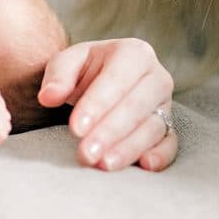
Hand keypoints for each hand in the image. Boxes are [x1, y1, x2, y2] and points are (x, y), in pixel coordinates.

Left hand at [38, 39, 176, 171]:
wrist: (102, 81)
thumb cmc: (84, 71)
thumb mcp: (67, 63)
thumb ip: (57, 76)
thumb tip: (48, 97)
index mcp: (134, 52)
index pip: (116, 80)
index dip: (96, 105)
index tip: (75, 128)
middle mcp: (156, 76)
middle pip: (135, 106)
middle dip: (109, 132)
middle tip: (86, 154)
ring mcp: (165, 103)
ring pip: (152, 127)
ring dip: (128, 148)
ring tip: (103, 164)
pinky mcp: (169, 127)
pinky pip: (170, 143)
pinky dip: (161, 155)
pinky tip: (145, 166)